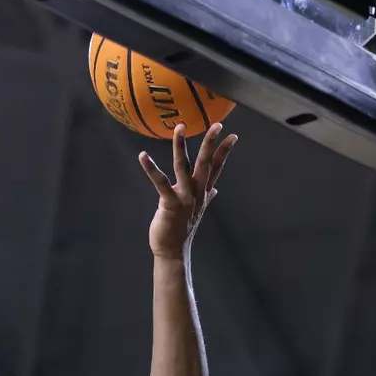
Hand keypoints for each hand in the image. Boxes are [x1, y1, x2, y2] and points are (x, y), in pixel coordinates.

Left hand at [139, 122, 237, 257]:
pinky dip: (151, 169)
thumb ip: (207, 198)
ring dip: (181, 146)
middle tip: (217, 124)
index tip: (233, 135)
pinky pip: (161, 183)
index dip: (224, 151)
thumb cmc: (182, 230)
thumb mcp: (198, 211)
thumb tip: (216, 191)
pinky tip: (143, 155)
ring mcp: (185, 198)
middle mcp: (197, 193)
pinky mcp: (170, 203)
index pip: (217, 168)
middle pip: (206, 164)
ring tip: (179, 127)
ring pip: (184, 167)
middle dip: (211, 143)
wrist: (173, 251)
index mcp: (203, 193)